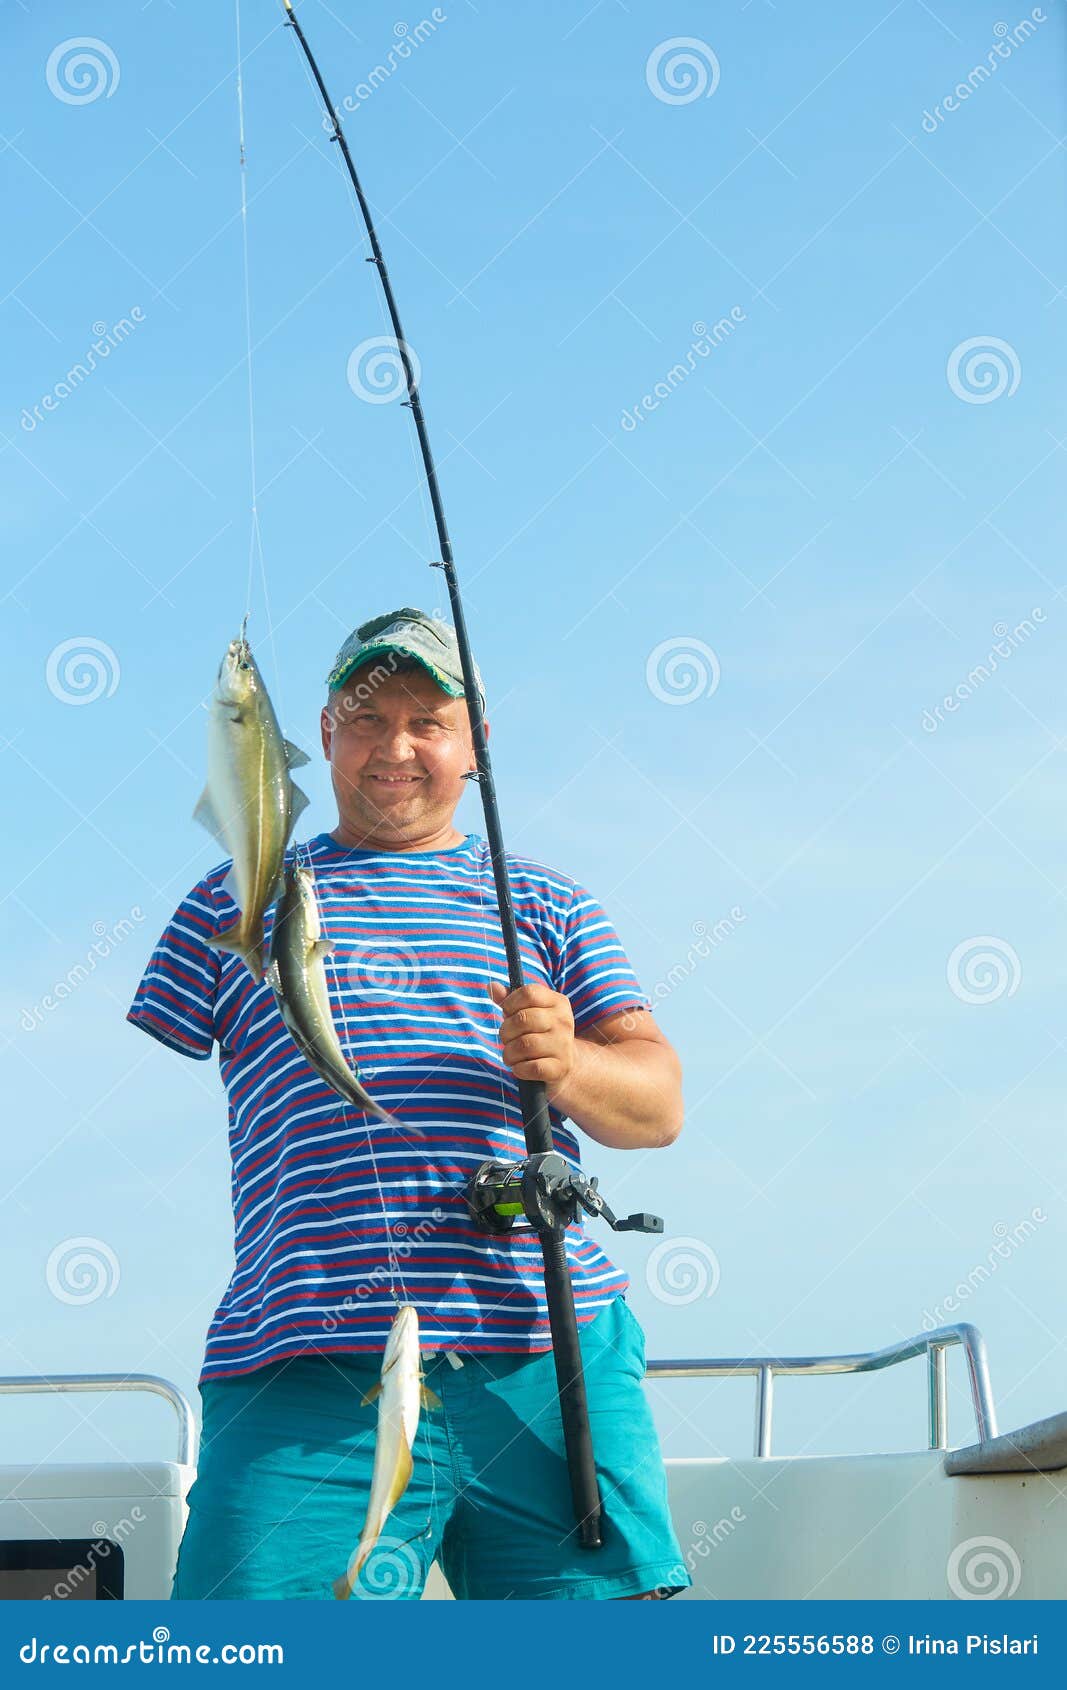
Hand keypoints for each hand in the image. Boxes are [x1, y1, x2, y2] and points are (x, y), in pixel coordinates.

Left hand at [488, 980, 576, 1095]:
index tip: (508, 1013)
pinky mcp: (560, 1067)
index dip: (510, 1003)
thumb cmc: (540, 1033)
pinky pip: (531, 1068)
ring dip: (509, 1053)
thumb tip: (491, 987)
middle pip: (523, 1019)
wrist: (566, 1063)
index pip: (529, 993)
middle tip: (507, 1038)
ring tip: (511, 1055)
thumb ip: (509, 999)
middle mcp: (564, 1021)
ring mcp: (564, 1045)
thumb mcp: (528, 1012)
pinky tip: (520, 1067)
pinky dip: (519, 1069)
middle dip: (506, 1031)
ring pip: (525, 1045)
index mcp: (558, 1002)